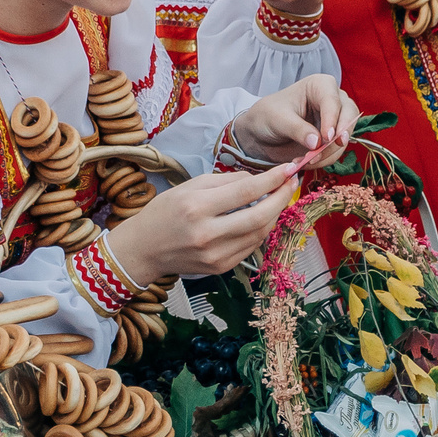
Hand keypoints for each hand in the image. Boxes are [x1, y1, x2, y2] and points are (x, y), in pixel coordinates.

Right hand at [106, 159, 304, 282]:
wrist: (144, 249)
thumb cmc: (165, 212)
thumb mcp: (189, 187)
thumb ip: (225, 182)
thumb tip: (257, 180)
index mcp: (196, 207)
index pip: (245, 191)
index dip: (272, 180)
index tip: (289, 169)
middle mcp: (207, 234)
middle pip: (259, 217)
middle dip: (281, 198)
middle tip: (292, 182)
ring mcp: (215, 255)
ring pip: (259, 233)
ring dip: (274, 214)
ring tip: (280, 197)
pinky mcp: (220, 267)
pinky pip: (250, 247)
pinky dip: (261, 230)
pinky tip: (263, 217)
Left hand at [229, 77, 359, 166]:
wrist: (261, 132)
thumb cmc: (268, 116)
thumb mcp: (278, 120)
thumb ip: (298, 129)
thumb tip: (317, 143)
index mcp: (320, 85)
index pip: (333, 100)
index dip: (332, 119)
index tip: (327, 138)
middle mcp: (333, 100)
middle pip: (349, 116)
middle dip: (339, 135)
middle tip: (327, 150)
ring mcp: (335, 120)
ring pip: (345, 136)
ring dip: (329, 152)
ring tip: (307, 161)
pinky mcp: (332, 138)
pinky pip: (337, 150)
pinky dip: (325, 159)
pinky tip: (307, 162)